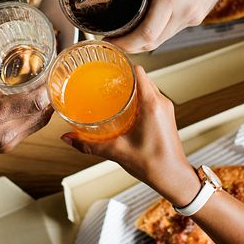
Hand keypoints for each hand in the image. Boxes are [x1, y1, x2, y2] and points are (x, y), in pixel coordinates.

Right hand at [0, 55, 52, 157]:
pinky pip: (30, 130)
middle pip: (43, 112)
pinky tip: (35, 102)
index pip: (37, 101)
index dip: (50, 86)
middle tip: (53, 74)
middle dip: (51, 93)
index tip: (54, 69)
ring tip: (48, 86)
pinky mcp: (7, 148)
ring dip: (46, 105)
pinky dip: (36, 115)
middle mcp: (5, 131)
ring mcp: (7, 143)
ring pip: (40, 123)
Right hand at [60, 67, 199, 205]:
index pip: (139, 72)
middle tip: (104, 79)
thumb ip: (90, 144)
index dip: (123, 65)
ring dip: (131, 87)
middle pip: (141, 78)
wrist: (174, 178)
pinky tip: (124, 106)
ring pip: (147, 88)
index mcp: (152, 105)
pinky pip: (151, 98)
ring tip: (112, 91)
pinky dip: (138, 97)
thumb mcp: (117, 152)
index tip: (108, 66)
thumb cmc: (154, 164)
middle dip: (123, 77)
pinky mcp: (166, 116)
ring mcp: (166, 109)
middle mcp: (161, 102)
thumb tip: (69, 138)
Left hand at [112, 0, 235, 51]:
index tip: (110, 40)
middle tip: (114, 38)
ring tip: (129, 30)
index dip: (125, 43)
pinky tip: (151, 19)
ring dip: (146, 38)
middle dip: (131, 45)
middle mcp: (186, 11)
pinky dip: (161, 28)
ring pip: (165, 38)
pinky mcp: (199, 16)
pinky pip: (175, 29)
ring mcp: (195, 16)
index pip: (146, 35)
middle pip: (154, 43)